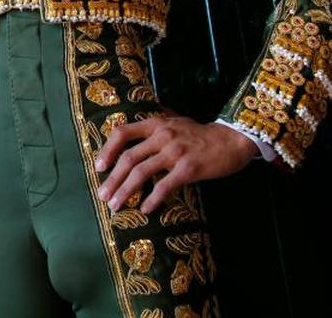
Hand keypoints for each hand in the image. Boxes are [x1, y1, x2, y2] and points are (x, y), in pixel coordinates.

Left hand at [94, 116, 254, 213]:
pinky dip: (152, 199)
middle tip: (102, 196)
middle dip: (112, 179)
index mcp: (156, 124)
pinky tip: (144, 209)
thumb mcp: (175, 122)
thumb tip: (132, 133)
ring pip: (141, 172)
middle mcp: (162, 136)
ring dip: (125, 191)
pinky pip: (164, 185)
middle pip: (128, 157)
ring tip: (116, 206)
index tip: (98, 167)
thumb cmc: (201, 134)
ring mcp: (175, 152)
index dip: (107, 150)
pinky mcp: (188, 168)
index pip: (122, 133)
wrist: (232, 140)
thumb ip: (155, 127)